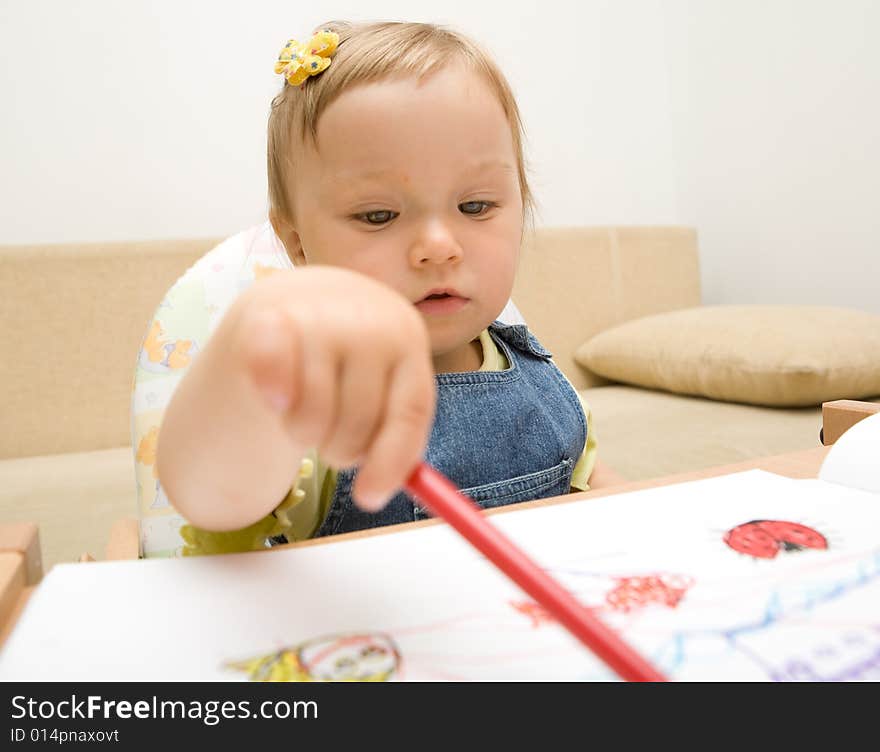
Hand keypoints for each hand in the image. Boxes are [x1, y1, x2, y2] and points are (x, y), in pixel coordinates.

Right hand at [236, 267, 435, 510]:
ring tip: (304, 416)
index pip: (411, 409)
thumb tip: (376, 495)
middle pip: (361, 416)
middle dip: (342, 451)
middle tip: (330, 448)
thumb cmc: (346, 360)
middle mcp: (369, 318)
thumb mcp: (381, 386)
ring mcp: (319, 314)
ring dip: (303, 433)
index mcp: (407, 336)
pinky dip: (275, 402)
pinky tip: (276, 399)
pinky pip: (273, 380)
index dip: (392, 460)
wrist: (291, 303)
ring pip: (314, 410)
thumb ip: (392, 436)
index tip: (370, 500)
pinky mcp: (267, 317)